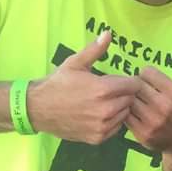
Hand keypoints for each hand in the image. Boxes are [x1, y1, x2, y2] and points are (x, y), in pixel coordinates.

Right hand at [28, 31, 142, 142]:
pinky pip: (116, 128)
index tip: (122, 80)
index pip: (134, 85)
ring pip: (125, 115)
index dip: (130, 81)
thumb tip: (109, 33)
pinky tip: (100, 114)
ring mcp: (102, 126)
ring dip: (120, 108)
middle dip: (125, 94)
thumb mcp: (75, 63)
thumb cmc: (58, 83)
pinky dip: (112, 121)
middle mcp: (106, 110)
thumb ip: (95, 50)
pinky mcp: (97, 137)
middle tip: (111, 91)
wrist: (37, 108)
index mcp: (103, 89)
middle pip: (131, 100)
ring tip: (105, 102)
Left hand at [126, 53, 171, 155]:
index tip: (149, 80)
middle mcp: (165, 108)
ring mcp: (153, 122)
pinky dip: (127, 112)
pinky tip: (135, 112)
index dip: (147, 74)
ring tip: (137, 100)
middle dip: (137, 86)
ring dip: (130, 99)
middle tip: (140, 89)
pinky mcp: (142, 134)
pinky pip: (126, 116)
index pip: (147, 72)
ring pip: (130, 100)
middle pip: (137, 85)